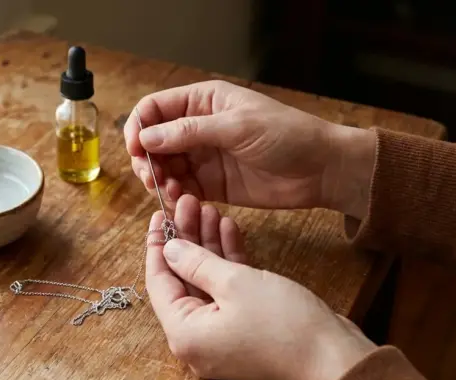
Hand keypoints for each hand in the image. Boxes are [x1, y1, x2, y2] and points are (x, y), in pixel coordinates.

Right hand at [125, 80, 375, 218]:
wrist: (321, 170)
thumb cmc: (285, 135)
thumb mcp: (236, 127)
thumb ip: (189, 132)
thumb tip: (146, 137)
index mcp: (202, 102)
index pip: (155, 109)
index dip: (138, 127)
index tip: (134, 149)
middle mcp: (197, 127)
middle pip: (153, 141)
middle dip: (146, 159)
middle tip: (152, 177)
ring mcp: (203, 157)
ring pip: (164, 167)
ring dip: (159, 180)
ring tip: (168, 191)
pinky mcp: (211, 185)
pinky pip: (181, 189)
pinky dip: (175, 196)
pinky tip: (181, 202)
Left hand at [146, 200, 376, 379]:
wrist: (336, 360)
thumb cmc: (284, 325)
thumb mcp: (234, 283)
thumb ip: (196, 262)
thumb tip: (168, 249)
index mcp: (184, 334)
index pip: (158, 282)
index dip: (157, 245)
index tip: (157, 215)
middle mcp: (196, 339)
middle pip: (182, 280)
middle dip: (186, 239)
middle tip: (188, 203)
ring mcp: (221, 336)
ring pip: (206, 283)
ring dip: (208, 246)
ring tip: (209, 208)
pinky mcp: (244, 330)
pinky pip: (226, 293)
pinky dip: (228, 263)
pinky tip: (229, 229)